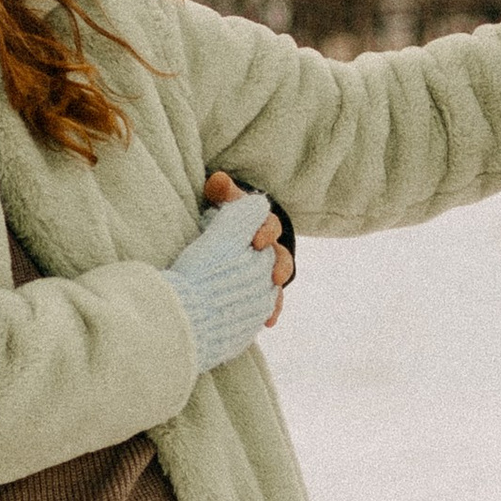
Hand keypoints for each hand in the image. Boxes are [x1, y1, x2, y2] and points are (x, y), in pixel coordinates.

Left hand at [204, 171, 291, 326]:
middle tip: (273, 274)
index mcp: (260, 225)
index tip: (256, 241)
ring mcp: (265, 270)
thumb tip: (218, 179)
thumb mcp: (222, 202)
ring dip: (278, 292)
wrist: (226, 235)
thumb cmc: (223, 214)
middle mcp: (269, 248)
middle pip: (281, 256)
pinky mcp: (259, 289)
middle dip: (279, 265)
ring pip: (278, 281)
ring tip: (272, 305)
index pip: (268, 225)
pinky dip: (272, 310)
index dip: (265, 231)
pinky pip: (271, 301)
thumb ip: (222, 192)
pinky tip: (268, 322)